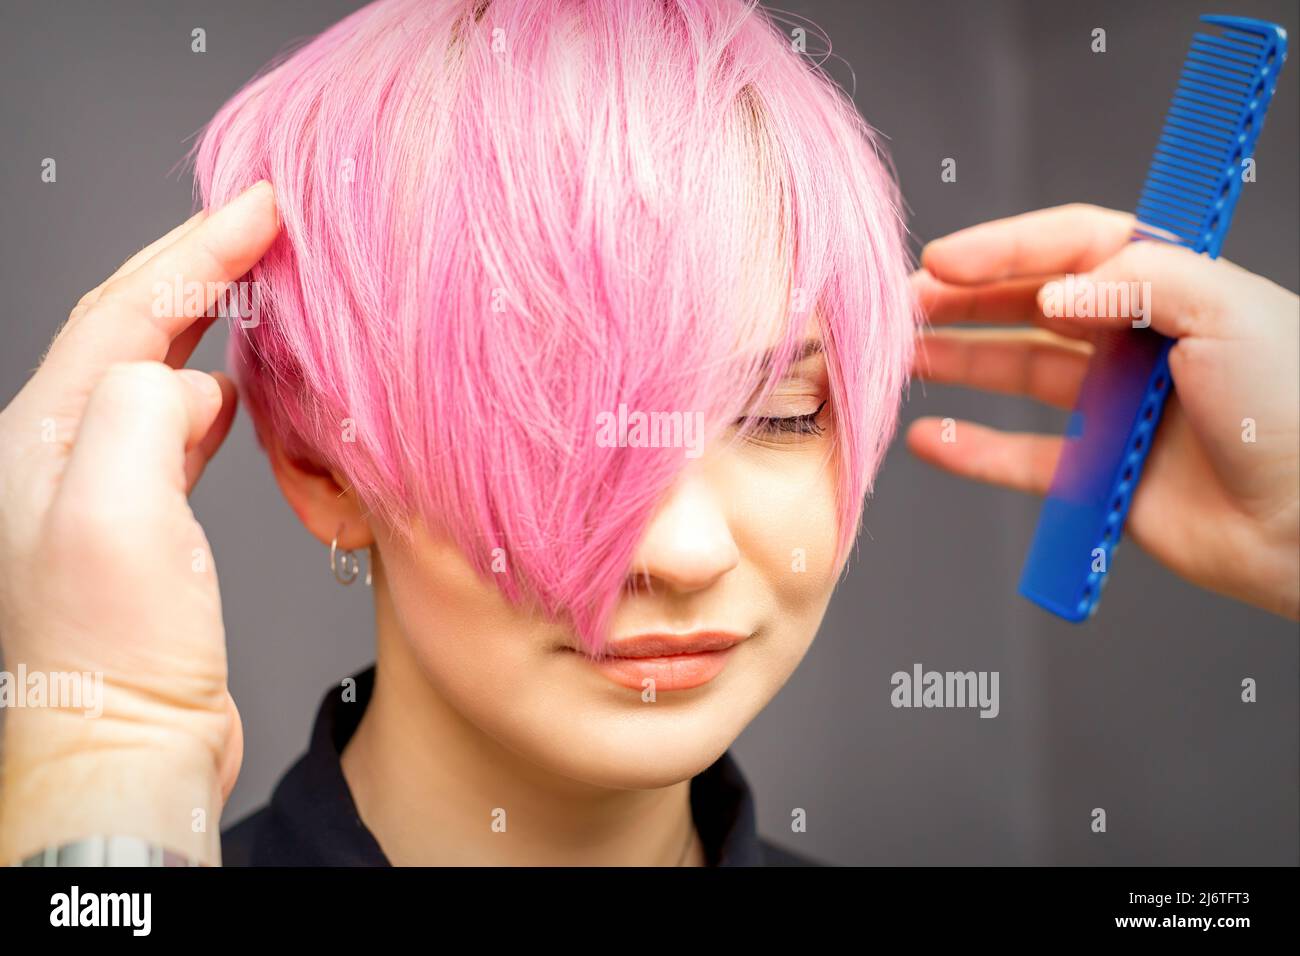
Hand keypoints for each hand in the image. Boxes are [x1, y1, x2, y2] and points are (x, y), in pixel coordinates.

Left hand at [0, 181, 279, 863]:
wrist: (126, 745)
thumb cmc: (116, 650)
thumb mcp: (114, 513)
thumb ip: (140, 411)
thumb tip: (192, 383)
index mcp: (46, 435)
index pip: (124, 309)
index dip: (196, 250)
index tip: (260, 205)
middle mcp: (60, 451)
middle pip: (128, 324)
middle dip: (196, 263)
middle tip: (263, 219)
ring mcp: (98, 486)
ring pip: (152, 367)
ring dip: (205, 317)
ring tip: (256, 282)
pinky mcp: (140, 522)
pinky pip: (172, 423)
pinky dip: (211, 385)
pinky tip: (236, 390)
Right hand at [908, 203, 1299, 621]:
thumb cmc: (1292, 407)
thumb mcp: (1227, 307)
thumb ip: (1136, 279)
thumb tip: (1054, 293)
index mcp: (1169, 287)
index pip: (1071, 247)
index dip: (1003, 248)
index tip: (943, 259)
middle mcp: (1135, 340)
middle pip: (1030, 305)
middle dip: (963, 301)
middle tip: (903, 306)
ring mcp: (1115, 407)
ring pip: (1018, 373)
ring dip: (959, 363)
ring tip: (902, 360)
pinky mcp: (1102, 474)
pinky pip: (1023, 457)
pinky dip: (974, 450)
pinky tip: (931, 440)